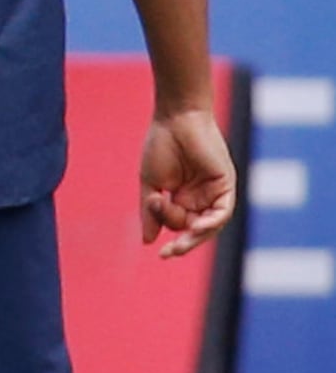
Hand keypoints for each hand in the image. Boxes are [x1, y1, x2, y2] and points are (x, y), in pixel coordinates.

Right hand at [140, 108, 237, 259]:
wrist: (176, 119)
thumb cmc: (160, 146)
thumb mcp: (151, 185)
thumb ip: (151, 213)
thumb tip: (147, 241)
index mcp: (181, 197)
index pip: (176, 222)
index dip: (163, 221)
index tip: (151, 209)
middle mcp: (200, 197)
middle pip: (195, 229)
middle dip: (183, 243)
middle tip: (168, 254)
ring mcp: (213, 192)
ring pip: (209, 225)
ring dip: (196, 237)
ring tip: (179, 245)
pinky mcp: (225, 185)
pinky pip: (223, 211)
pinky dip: (212, 222)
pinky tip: (199, 227)